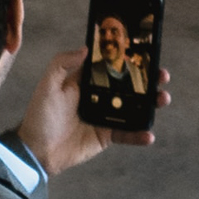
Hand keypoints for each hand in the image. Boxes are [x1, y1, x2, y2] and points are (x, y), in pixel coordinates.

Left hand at [17, 47, 170, 175]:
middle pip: (129, 86)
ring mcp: (105, 117)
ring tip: (162, 99)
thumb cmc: (39, 116)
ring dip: (151, 104)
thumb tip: (85, 48)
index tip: (146, 53)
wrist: (37, 151)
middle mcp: (99, 97)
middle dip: (148, 80)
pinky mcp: (106, 136)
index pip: (112, 66)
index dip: (129, 59)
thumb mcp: (48, 85)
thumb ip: (62, 63)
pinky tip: (149, 135)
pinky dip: (139, 135)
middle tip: (162, 76)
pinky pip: (127, 134)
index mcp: (86, 81)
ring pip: (134, 108)